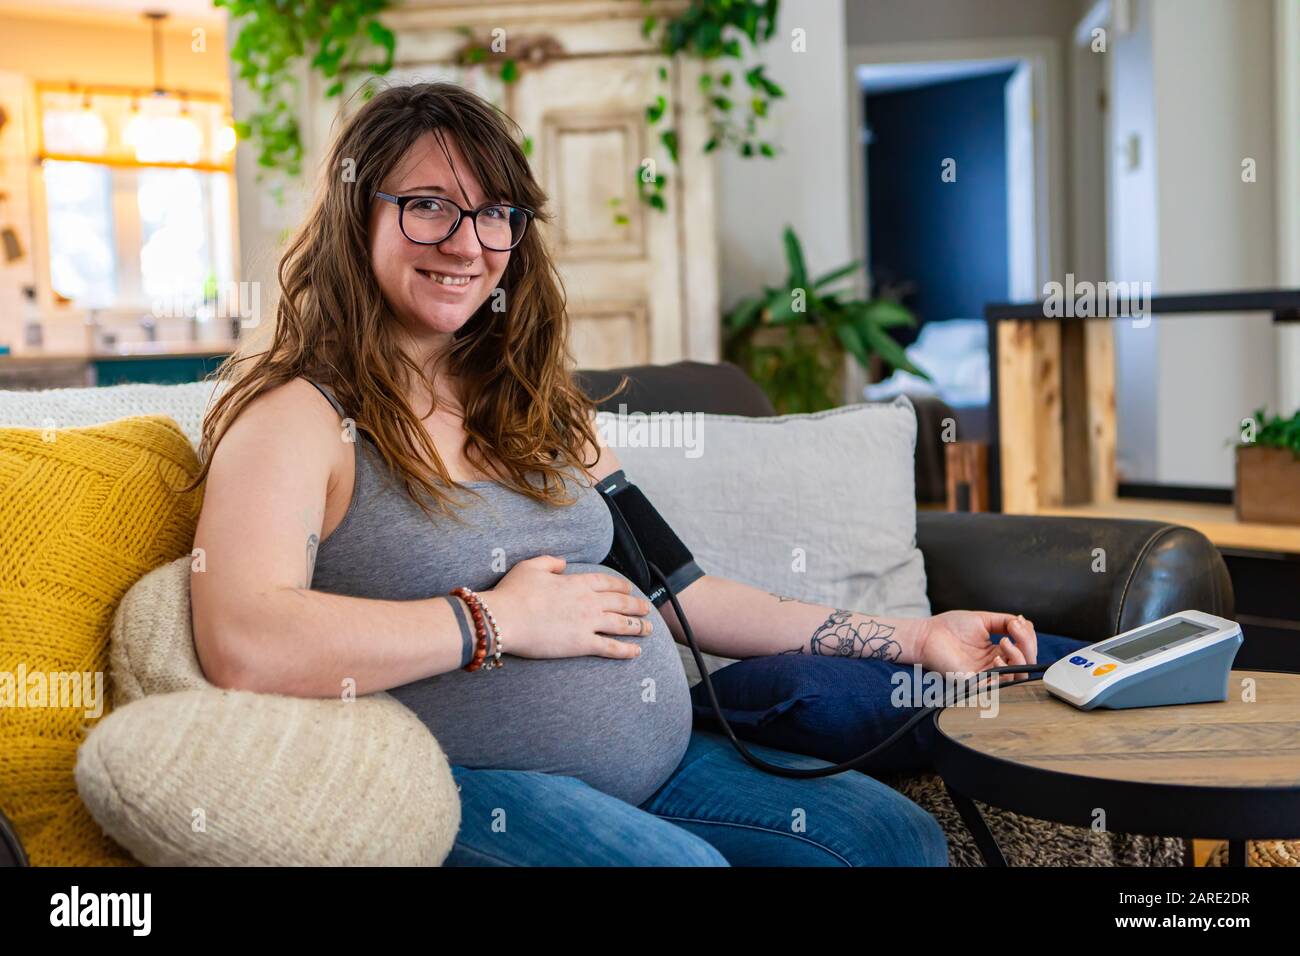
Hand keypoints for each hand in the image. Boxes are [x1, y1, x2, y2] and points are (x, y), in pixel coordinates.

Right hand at [482, 555, 653, 660]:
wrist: (504, 618)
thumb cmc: (513, 593)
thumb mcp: (530, 567)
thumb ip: (549, 562)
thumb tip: (563, 563)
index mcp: (576, 582)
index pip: (607, 582)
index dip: (621, 586)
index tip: (629, 589)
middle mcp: (588, 601)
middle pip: (620, 602)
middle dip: (636, 605)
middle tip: (647, 609)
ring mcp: (587, 623)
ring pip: (622, 624)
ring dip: (638, 626)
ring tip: (649, 629)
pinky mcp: (582, 644)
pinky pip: (610, 647)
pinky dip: (626, 650)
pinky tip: (636, 652)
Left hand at [913, 610, 1037, 683]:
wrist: (927, 634)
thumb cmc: (951, 626)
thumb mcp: (984, 619)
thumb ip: (1005, 621)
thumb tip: (1024, 623)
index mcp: (998, 650)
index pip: (1026, 650)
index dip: (1028, 637)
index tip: (1017, 622)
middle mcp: (995, 665)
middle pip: (1027, 664)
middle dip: (1028, 646)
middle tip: (1015, 631)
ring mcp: (986, 675)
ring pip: (1018, 676)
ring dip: (1019, 658)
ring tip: (1004, 642)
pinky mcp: (976, 683)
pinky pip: (999, 685)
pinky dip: (1005, 671)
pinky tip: (997, 656)